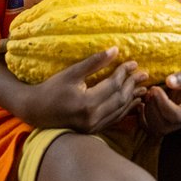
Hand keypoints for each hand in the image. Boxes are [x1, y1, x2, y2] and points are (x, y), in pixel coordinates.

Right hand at [23, 48, 147, 133]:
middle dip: (132, 85)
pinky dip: (124, 110)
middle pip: (120, 99)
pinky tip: (132, 103)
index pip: (113, 85)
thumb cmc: (52, 88)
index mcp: (87, 103)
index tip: (133, 62)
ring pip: (119, 111)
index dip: (124, 72)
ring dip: (132, 98)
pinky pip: (113, 119)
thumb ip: (94, 62)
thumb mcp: (72, 72)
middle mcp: (92, 118)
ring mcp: (92, 127)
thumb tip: (116, 49)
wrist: (36, 110)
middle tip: (143, 73)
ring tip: (142, 87)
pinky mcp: (92, 130)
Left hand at [139, 53, 180, 135]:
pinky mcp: (167, 119)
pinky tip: (141, 103)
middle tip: (150, 90)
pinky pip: (151, 127)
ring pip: (156, 130)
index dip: (163, 104)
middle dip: (153, 109)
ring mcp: (175, 121)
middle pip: (164, 126)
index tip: (156, 88)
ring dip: (146, 114)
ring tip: (146, 95)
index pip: (176, 116)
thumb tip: (169, 81)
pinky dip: (142, 118)